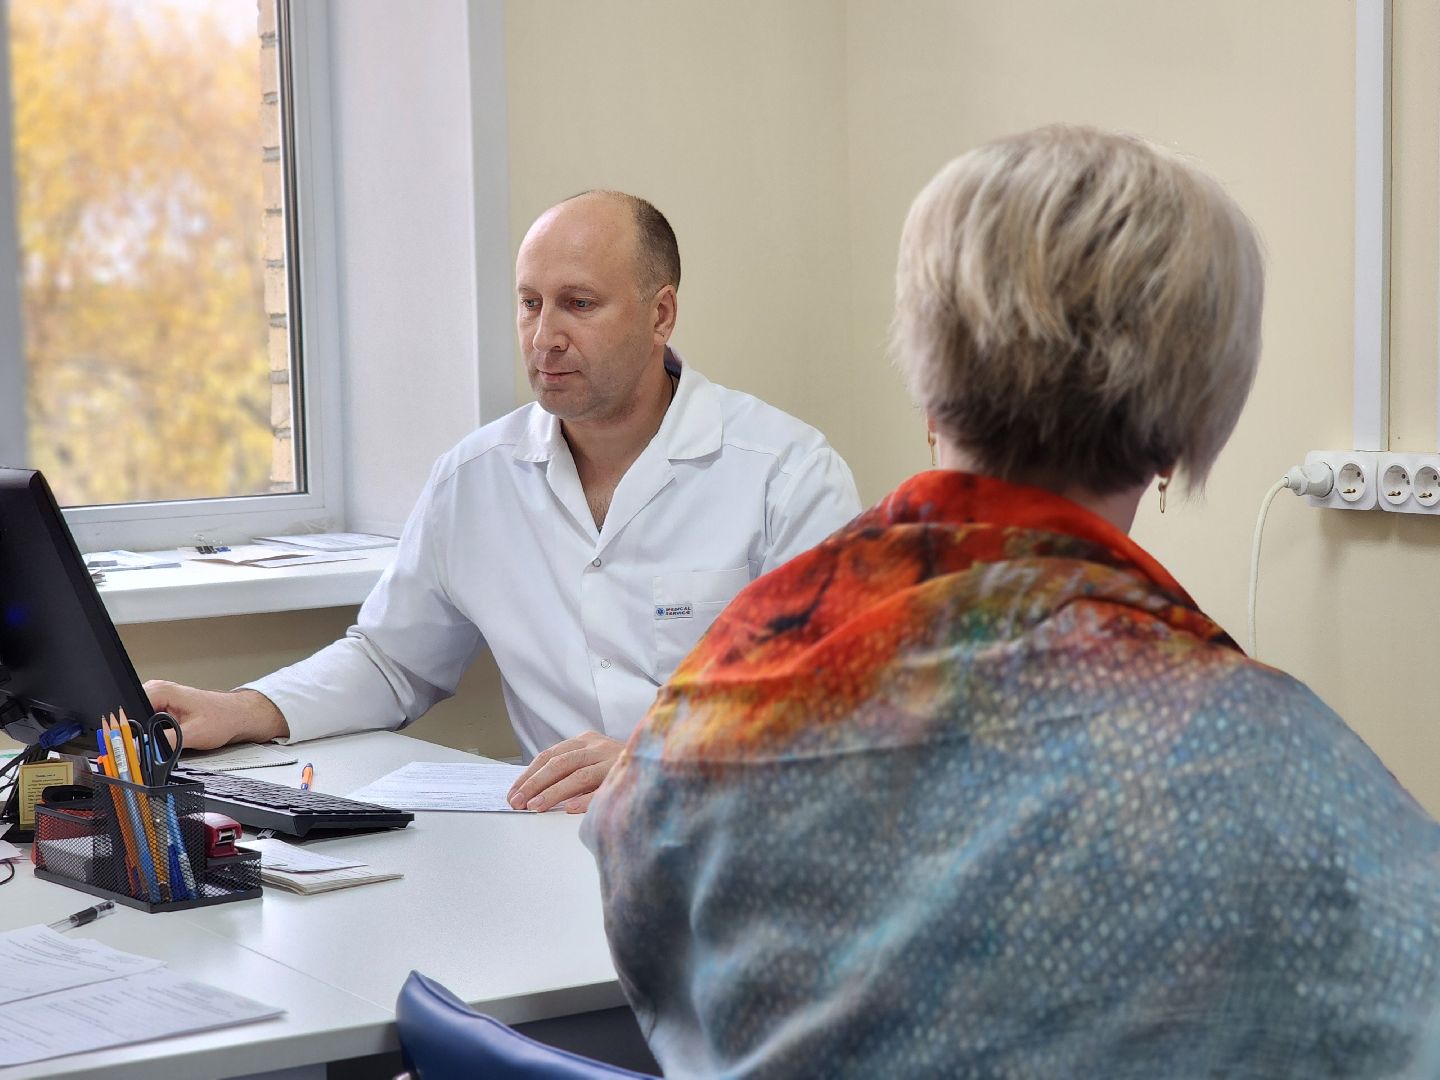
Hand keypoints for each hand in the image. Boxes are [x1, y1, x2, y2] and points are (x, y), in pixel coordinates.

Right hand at [141, 681, 288, 750]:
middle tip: (148, 746)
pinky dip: (153, 731)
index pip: (128, 708)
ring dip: (146, 732)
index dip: (126, 728)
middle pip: (131, 714)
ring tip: (164, 738)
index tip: (129, 744)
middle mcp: (158, 690)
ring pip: (139, 719)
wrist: (237, 716)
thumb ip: (165, 742)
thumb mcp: (192, 734)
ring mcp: (160, 697)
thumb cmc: (222, 718)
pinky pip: (148, 719)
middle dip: (136, 732)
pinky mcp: (164, 706)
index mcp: (161, 691)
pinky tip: (166, 736)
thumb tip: (142, 749)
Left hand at [506, 731, 623, 813]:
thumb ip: (570, 769)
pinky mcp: (627, 775)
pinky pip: (603, 790)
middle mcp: (599, 746)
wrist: (661, 761)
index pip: (549, 755)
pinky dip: (586, 800)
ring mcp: (614, 760)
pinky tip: (571, 809)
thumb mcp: (593, 760)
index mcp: (587, 740)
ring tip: (536, 807)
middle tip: (518, 803)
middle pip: (559, 764)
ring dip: (554, 792)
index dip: (528, 775)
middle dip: (534, 784)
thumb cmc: (619, 767)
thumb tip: (533, 791)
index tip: (513, 793)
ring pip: (578, 776)